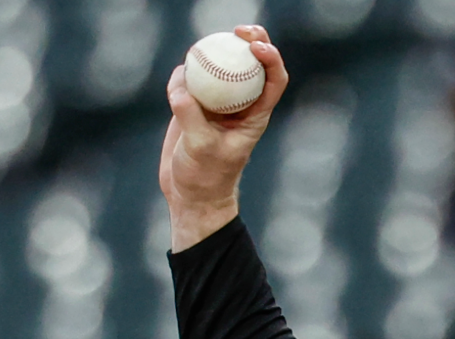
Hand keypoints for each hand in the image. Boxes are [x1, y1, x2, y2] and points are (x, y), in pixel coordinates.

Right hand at [160, 24, 289, 251]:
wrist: (189, 194)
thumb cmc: (205, 177)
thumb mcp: (200, 147)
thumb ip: (190, 115)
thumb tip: (182, 84)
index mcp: (255, 115)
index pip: (273, 80)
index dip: (271, 57)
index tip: (256, 46)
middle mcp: (240, 104)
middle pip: (251, 64)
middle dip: (251, 41)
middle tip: (238, 30)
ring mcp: (217, 102)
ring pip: (221, 66)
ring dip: (215, 51)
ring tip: (202, 48)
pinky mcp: (193, 104)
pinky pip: (191, 78)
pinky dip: (185, 71)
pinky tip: (181, 72)